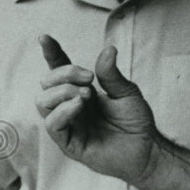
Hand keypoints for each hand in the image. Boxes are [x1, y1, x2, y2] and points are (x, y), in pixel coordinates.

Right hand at [35, 34, 158, 183]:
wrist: (146, 150)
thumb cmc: (136, 123)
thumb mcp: (127, 93)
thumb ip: (112, 74)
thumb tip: (108, 49)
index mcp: (81, 91)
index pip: (60, 70)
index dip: (52, 54)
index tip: (45, 38)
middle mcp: (70, 106)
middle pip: (47, 83)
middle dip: (64, 73)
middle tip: (89, 79)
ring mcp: (68, 125)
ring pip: (43, 102)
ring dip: (62, 92)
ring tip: (86, 95)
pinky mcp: (68, 143)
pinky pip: (52, 124)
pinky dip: (63, 111)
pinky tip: (79, 105)